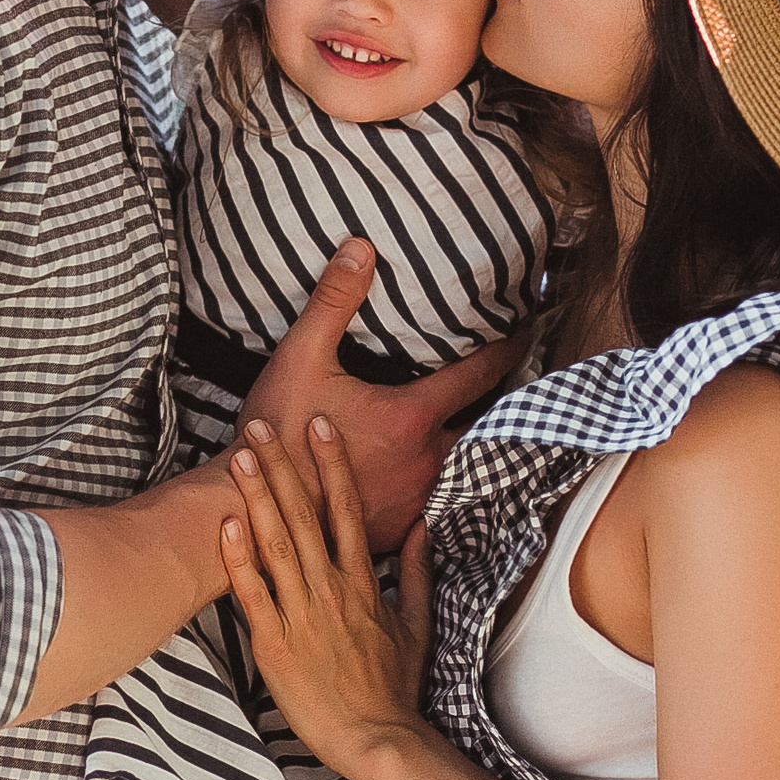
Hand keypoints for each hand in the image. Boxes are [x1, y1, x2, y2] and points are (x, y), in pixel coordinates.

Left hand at [222, 421, 433, 779]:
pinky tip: (226, 524)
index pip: (347, 509)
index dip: (332, 464)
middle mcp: (331, 589)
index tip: (319, 426)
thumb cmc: (394, 685)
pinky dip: (239, 558)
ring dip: (257, 497)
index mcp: (363, 582)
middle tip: (260, 425)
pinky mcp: (274, 643)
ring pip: (276, 543)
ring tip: (241, 457)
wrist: (376, 738)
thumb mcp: (418, 623)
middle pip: (304, 514)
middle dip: (281, 466)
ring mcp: (301, 614)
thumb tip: (423, 526)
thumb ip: (419, 571)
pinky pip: (253, 593)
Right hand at [239, 239, 527, 550]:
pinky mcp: (400, 530)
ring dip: (477, 446)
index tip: (526, 330)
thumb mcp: (300, 357)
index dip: (507, 348)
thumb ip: (334, 301)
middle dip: (500, 402)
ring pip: (466, 469)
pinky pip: (442, 506)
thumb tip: (361, 248)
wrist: (253, 510)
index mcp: (412, 418)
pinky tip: (445, 479)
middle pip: (485, 426)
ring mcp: (416, 502)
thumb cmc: (277, 431)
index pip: (479, 376)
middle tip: (514, 380)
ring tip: (484, 425)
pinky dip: (450, 487)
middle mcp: (427, 462)